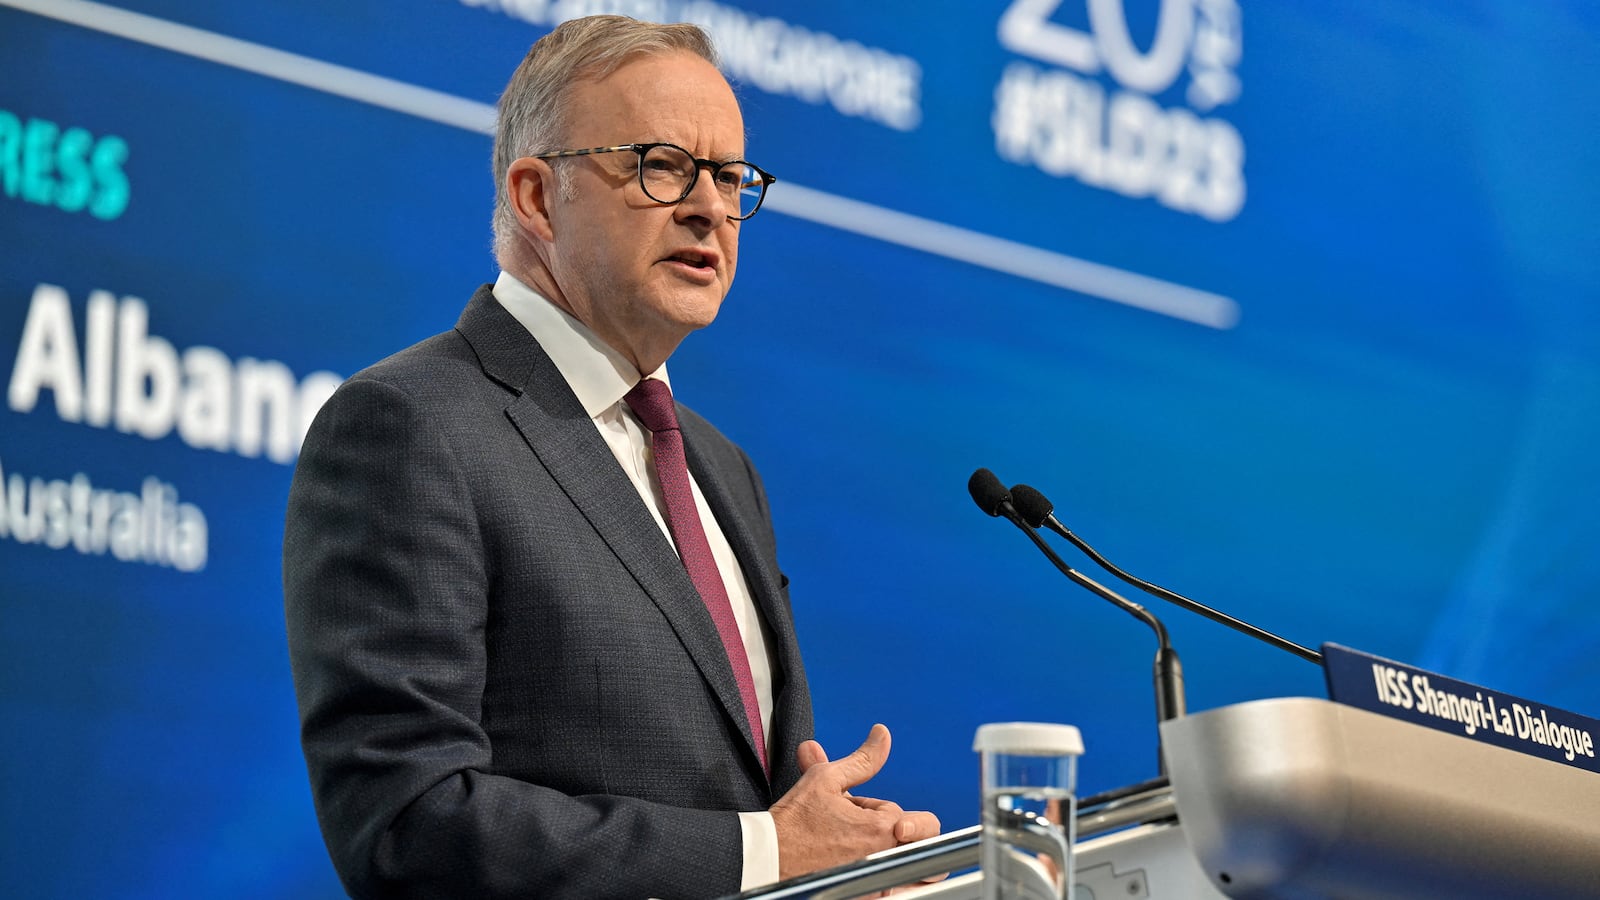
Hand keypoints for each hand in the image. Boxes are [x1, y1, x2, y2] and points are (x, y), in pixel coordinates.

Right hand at [769, 724, 941, 879]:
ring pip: (906, 873)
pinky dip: (875, 879)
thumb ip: (864, 759)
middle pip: (923, 851)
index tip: (863, 814)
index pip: (904, 816)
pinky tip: (848, 865)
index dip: (883, 811)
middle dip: (905, 839)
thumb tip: (882, 736)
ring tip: (860, 851)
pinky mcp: (863, 898)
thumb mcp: (827, 778)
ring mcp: (874, 886)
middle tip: (876, 835)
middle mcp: (883, 861)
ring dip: (892, 859)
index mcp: (880, 830)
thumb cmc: (793, 823)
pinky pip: (887, 890)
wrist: (767, 860)